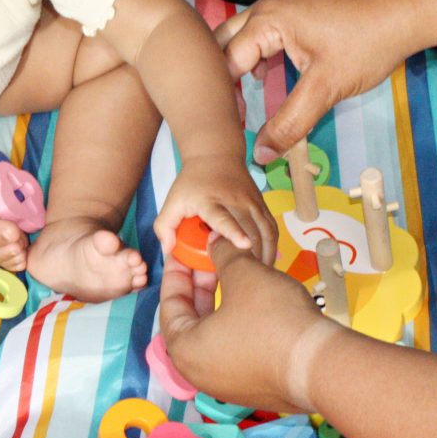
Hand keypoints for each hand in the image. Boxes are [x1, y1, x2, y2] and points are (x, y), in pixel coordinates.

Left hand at [153, 155, 278, 265]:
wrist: (215, 155)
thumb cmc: (192, 183)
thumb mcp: (172, 201)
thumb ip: (164, 226)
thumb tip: (168, 252)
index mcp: (211, 201)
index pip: (224, 217)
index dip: (234, 231)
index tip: (244, 244)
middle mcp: (236, 202)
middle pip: (251, 230)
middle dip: (252, 257)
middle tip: (248, 282)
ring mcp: (253, 203)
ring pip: (266, 232)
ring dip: (265, 255)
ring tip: (261, 277)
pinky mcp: (263, 206)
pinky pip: (272, 229)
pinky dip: (272, 247)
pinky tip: (267, 264)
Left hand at [159, 238, 339, 411]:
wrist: (323, 366)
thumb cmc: (274, 320)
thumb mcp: (244, 275)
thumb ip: (223, 254)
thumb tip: (216, 241)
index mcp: (185, 351)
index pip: (169, 305)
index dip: (177, 271)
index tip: (182, 251)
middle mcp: (200, 373)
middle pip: (192, 320)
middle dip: (201, 284)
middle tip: (209, 256)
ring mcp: (228, 383)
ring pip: (216, 333)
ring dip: (223, 301)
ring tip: (235, 271)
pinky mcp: (254, 387)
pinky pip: (237, 348)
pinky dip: (239, 322)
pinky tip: (256, 299)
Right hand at [214, 0, 413, 164]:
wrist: (406, 9)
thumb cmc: (369, 41)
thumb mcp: (326, 89)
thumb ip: (290, 123)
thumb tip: (262, 154)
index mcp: (268, 19)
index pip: (226, 61)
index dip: (225, 96)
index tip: (231, 125)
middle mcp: (268, 5)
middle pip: (223, 42)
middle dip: (222, 76)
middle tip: (230, 110)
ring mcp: (283, 3)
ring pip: (242, 35)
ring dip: (239, 65)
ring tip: (242, 98)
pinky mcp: (297, 8)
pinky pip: (262, 32)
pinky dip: (257, 54)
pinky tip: (267, 76)